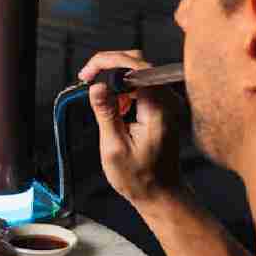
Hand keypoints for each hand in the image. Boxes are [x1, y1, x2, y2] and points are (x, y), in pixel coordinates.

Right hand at [77, 49, 182, 206]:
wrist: (161, 193)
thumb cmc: (139, 178)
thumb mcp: (114, 147)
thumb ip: (106, 113)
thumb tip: (96, 86)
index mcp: (157, 108)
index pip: (134, 66)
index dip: (106, 62)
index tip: (87, 74)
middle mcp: (168, 100)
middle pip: (138, 63)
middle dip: (109, 67)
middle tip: (87, 80)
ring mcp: (168, 102)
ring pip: (139, 72)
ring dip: (116, 80)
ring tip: (102, 101)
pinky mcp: (164, 106)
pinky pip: (143, 85)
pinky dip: (125, 89)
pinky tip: (116, 108)